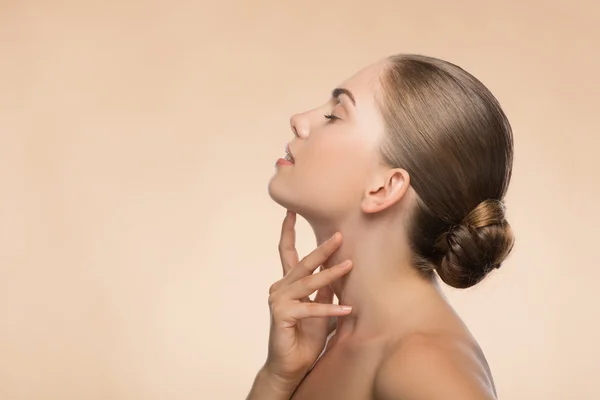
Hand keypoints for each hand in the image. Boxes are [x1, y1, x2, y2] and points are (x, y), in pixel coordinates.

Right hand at [263, 211, 352, 386]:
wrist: (290, 365)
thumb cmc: (303, 337)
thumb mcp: (319, 308)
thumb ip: (323, 289)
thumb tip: (337, 269)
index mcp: (287, 283)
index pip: (287, 252)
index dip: (288, 231)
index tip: (291, 211)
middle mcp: (280, 288)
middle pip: (302, 263)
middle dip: (322, 248)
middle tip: (339, 235)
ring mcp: (278, 301)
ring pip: (309, 283)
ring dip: (331, 274)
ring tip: (350, 265)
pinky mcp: (282, 315)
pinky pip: (310, 309)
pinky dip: (329, 309)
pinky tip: (347, 309)